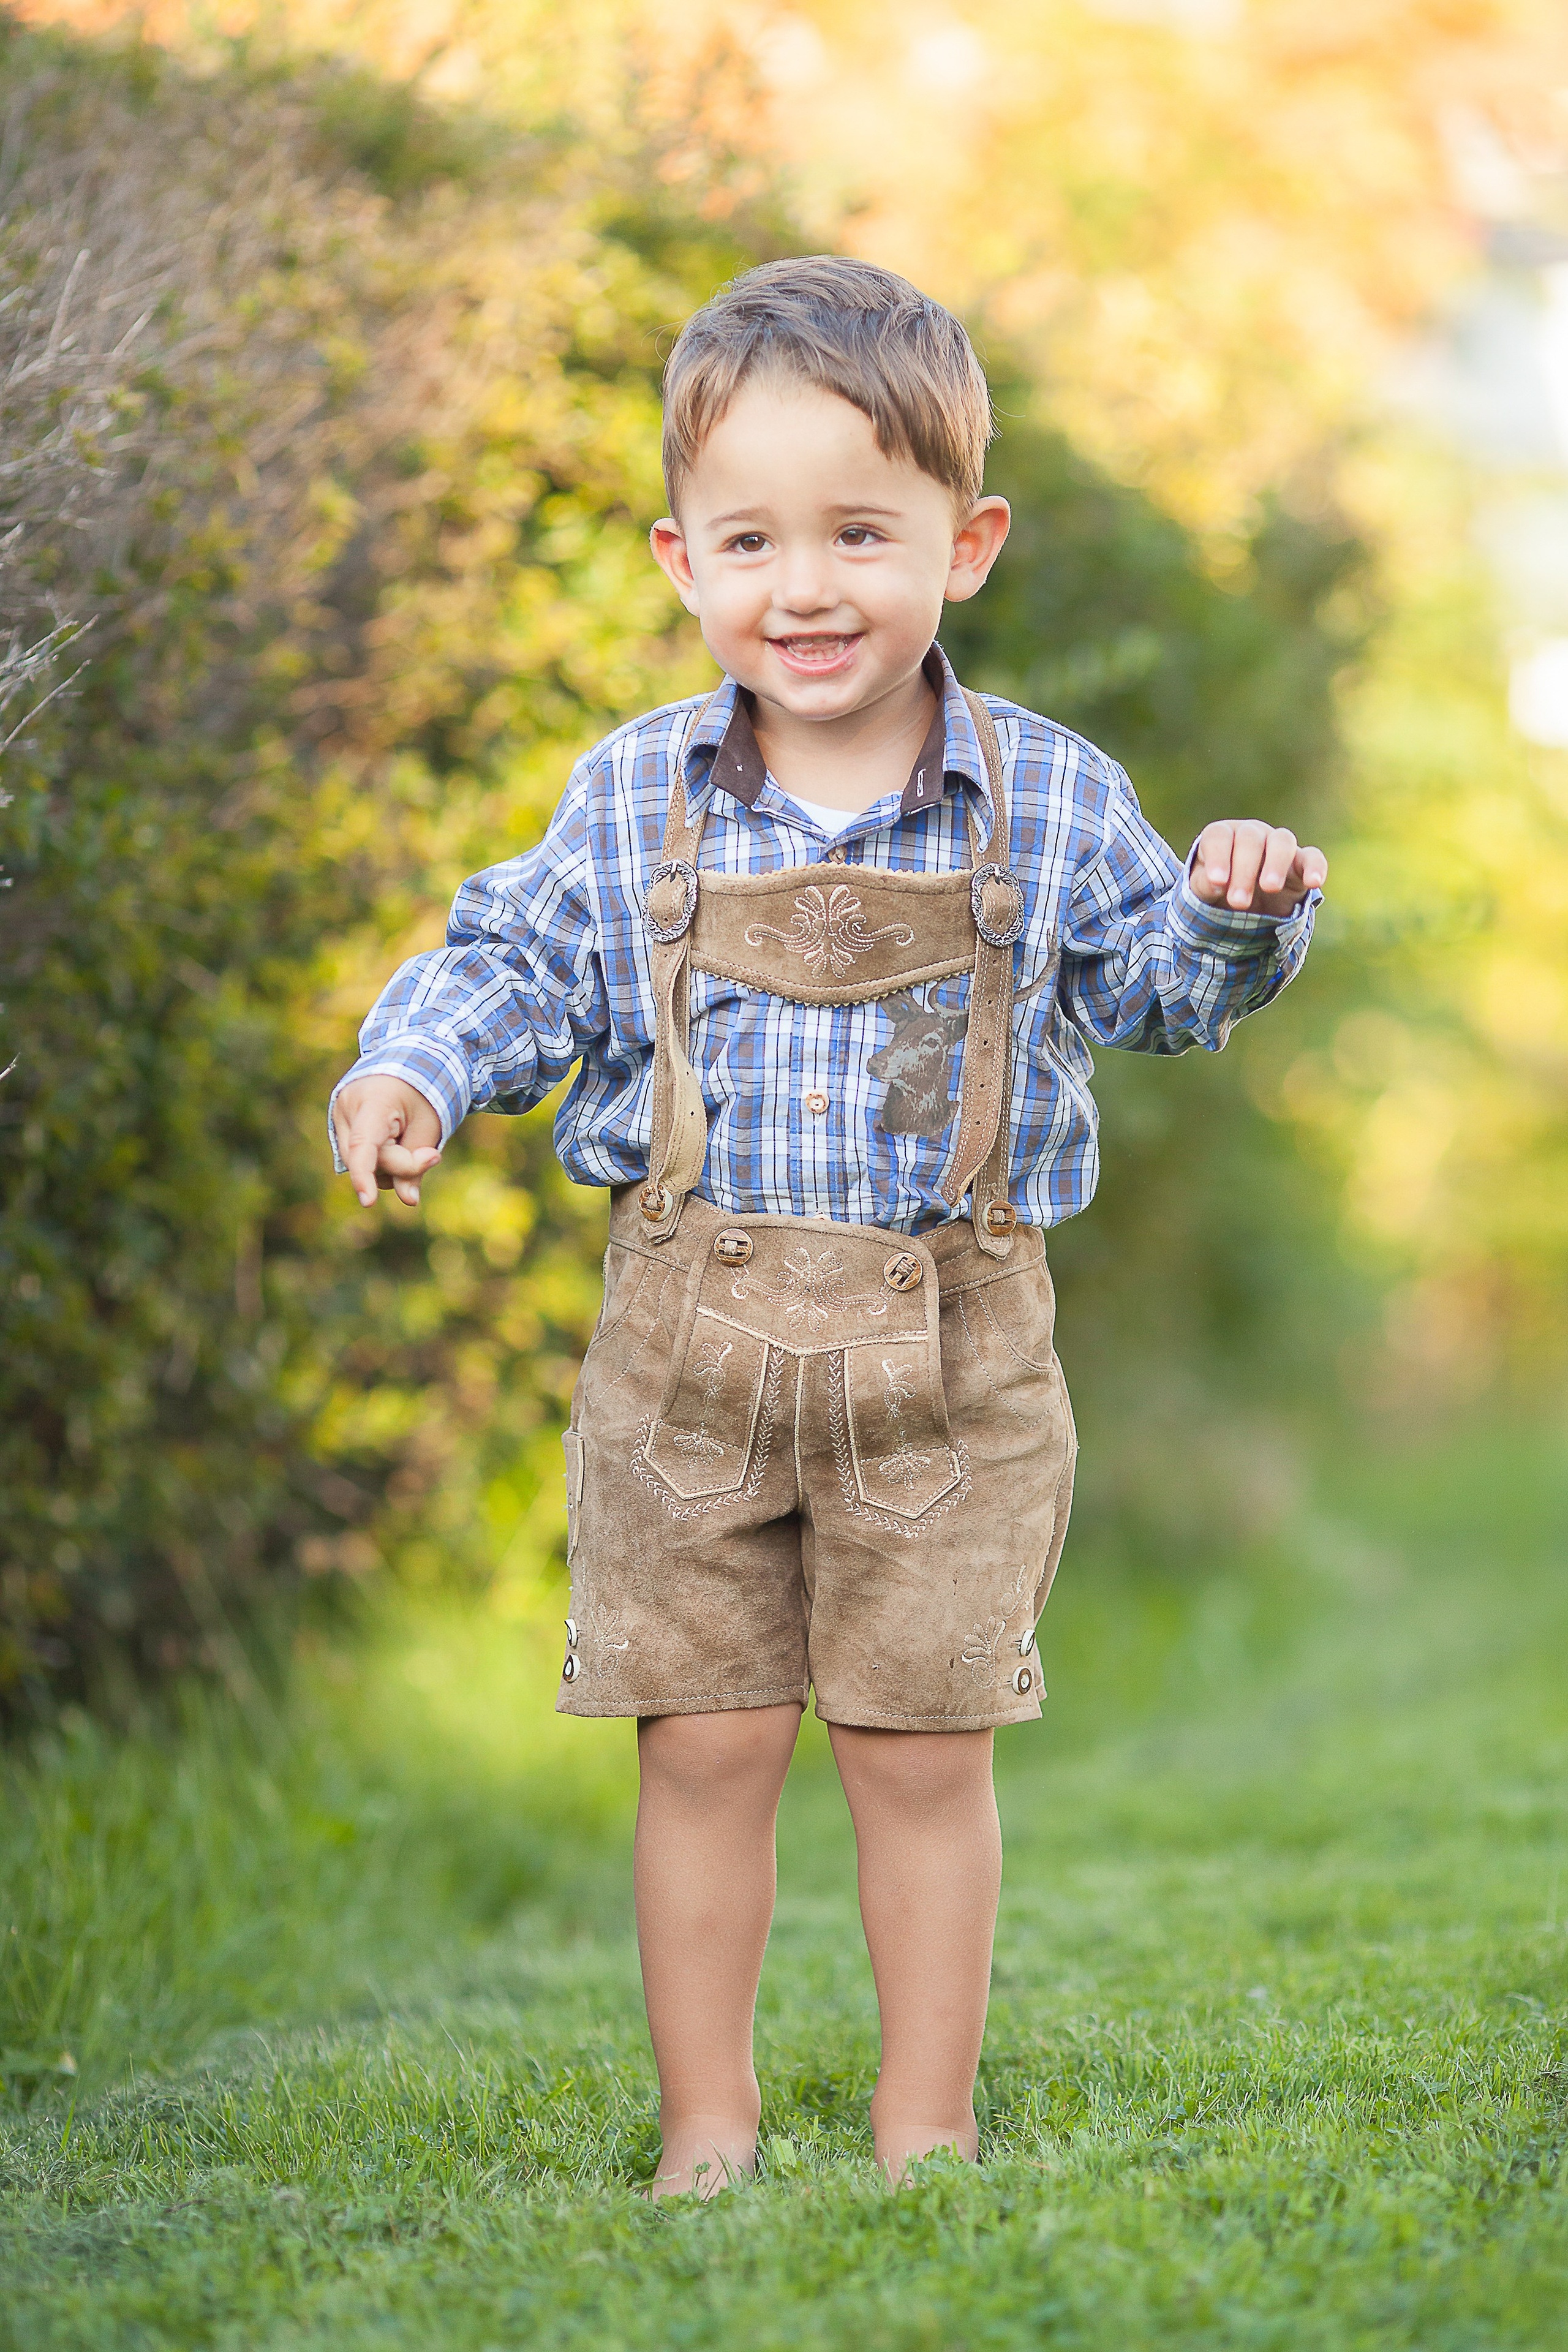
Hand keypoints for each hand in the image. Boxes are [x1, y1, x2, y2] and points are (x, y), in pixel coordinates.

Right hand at [334, 1076, 442, 1207]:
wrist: (404, 1063)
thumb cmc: (420, 1093)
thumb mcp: (429, 1126)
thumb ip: (417, 1164)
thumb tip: (409, 1200)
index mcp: (374, 1100)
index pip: (363, 1145)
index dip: (364, 1176)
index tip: (368, 1201)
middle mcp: (347, 1107)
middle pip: (367, 1161)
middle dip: (398, 1166)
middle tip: (429, 1154)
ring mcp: (338, 1116)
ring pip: (359, 1164)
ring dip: (387, 1166)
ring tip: (404, 1137)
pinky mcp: (339, 1125)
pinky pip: (357, 1158)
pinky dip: (378, 1161)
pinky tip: (391, 1142)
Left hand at [1188, 821, 1326, 916]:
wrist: (1243, 906)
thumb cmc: (1218, 891)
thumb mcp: (1205, 890)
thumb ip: (1205, 885)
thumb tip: (1215, 882)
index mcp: (1223, 836)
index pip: (1218, 837)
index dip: (1217, 857)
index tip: (1217, 882)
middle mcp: (1251, 834)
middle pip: (1250, 839)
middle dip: (1244, 871)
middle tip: (1238, 902)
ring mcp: (1277, 845)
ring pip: (1282, 841)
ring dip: (1276, 864)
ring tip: (1269, 888)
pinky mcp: (1300, 863)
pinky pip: (1312, 857)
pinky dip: (1315, 867)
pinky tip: (1314, 882)